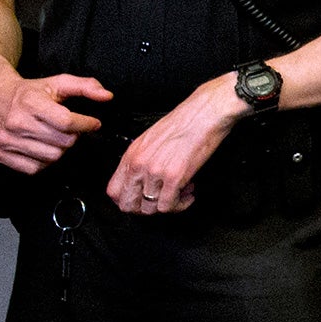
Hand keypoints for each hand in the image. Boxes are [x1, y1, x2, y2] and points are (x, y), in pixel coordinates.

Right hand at [0, 57, 108, 173]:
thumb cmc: (28, 93)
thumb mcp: (57, 83)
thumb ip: (85, 86)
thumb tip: (107, 96)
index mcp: (31, 103)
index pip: (66, 122)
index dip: (86, 124)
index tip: (93, 123)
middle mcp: (16, 123)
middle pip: (62, 142)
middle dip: (74, 137)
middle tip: (71, 130)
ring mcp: (7, 140)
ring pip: (50, 157)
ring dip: (60, 149)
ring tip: (56, 137)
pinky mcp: (0, 154)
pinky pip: (33, 168)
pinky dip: (44, 161)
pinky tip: (43, 147)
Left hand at [108, 74, 241, 214]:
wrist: (206, 112)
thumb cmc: (185, 121)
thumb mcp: (152, 138)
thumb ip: (142, 159)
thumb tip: (142, 178)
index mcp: (132, 154)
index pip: (113, 191)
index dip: (127, 200)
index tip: (141, 199)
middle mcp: (139, 165)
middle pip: (128, 205)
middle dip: (145, 208)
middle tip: (160, 201)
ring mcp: (155, 172)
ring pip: (150, 208)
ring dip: (167, 206)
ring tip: (180, 193)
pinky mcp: (175, 177)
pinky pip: (169, 205)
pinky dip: (180, 205)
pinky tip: (189, 194)